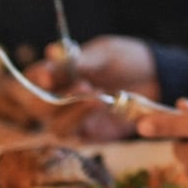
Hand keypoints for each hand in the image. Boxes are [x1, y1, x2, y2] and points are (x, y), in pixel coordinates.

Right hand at [22, 35, 158, 141]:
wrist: (155, 76)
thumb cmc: (124, 59)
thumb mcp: (104, 54)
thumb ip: (80, 59)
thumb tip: (52, 51)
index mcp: (56, 72)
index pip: (32, 77)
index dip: (35, 78)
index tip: (48, 76)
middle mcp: (57, 97)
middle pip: (37, 107)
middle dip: (54, 99)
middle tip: (83, 85)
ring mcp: (72, 118)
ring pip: (56, 126)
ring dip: (74, 112)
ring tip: (98, 96)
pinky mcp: (89, 134)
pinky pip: (78, 136)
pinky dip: (87, 122)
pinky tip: (104, 105)